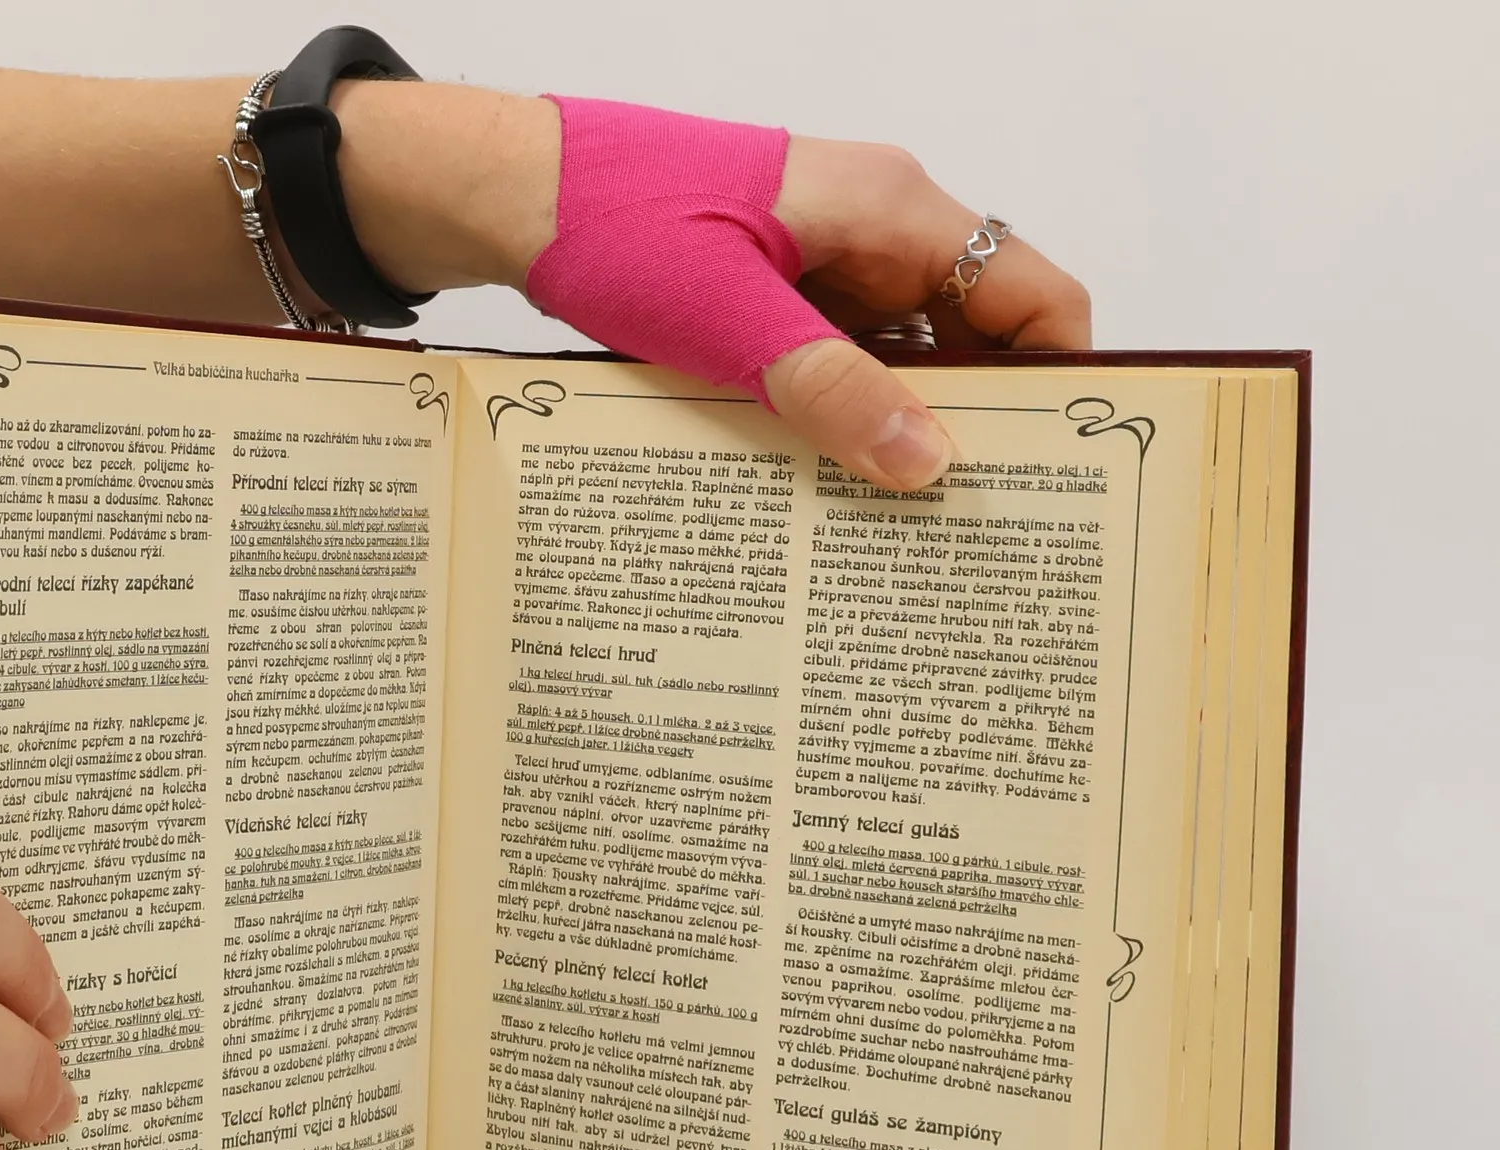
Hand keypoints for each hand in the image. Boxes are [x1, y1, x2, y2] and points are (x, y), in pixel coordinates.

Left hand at [338, 88, 1090, 492]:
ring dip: (905, 430)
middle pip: (978, 336)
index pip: (1032, 292)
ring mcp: (829, 264)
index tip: (1049, 469)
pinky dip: (847, 418)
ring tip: (904, 525)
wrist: (518, 199)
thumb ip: (829, 387)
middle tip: (975, 523)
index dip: (1057, 377)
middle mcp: (877, 232)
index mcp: (892, 211)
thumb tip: (928, 462)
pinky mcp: (782, 296)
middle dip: (982, 422)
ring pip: (907, 358)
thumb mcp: (727, 321)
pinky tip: (832, 484)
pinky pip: (845, 363)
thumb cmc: (616, 224)